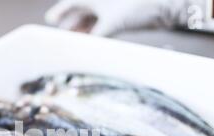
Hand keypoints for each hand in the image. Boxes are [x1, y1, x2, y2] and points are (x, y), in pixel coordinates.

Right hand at [45, 0, 209, 35]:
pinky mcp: (119, 16)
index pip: (71, 3)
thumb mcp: (111, 24)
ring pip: (91, 19)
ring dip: (82, 30)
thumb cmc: (135, 7)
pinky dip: (94, 33)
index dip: (60, 12)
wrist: (163, 6)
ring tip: (73, 42)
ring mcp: (110, 8)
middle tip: (61, 37)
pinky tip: (90, 42)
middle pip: (80, 12)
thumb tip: (82, 53)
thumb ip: (94, 38)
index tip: (50, 21)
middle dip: (70, 24)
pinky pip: (101, 25)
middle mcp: (101, 0)